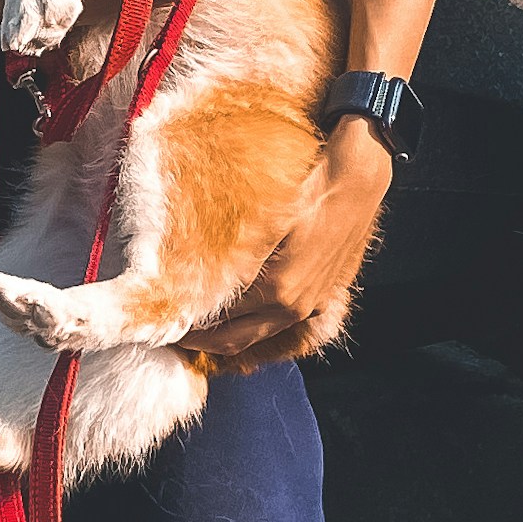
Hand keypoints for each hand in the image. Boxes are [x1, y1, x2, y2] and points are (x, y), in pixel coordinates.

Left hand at [188, 121, 393, 367]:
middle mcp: (293, 307)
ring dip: (228, 334)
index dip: (188, 324)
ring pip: (259, 334)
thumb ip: (233, 258)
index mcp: (276, 291)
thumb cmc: (308, 190)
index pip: (218, 322)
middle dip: (201, 340)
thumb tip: (193, 284)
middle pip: (235, 340)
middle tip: (173, 332)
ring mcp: (311, 305)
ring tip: (201, 324)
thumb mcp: (265, 222)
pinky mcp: (322, 297)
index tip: (165, 320)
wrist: (357, 181)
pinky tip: (242, 309)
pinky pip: (281, 321)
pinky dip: (255, 323)